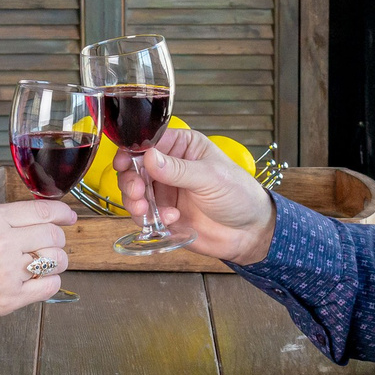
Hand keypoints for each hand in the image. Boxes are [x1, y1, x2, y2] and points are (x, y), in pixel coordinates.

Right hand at [0, 200, 76, 326]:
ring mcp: (9, 271)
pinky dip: (50, 282)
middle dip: (58, 239)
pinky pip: (50, 286)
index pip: (41, 211)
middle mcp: (3, 242)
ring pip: (56, 260)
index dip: (62, 213)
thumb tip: (37, 220)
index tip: (69, 217)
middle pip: (53, 235)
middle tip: (51, 244)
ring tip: (44, 263)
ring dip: (56, 261)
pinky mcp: (11, 298)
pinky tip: (39, 280)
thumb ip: (3, 221)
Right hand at [119, 128, 276, 262]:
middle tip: (137, 191)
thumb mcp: (210, 177)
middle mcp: (170, 167)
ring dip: (135, 201)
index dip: (133, 151)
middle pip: (135, 167)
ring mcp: (165, 191)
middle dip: (130, 180)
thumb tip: (149, 157)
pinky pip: (143, 214)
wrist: (249, 233)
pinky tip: (170, 220)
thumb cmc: (239, 195)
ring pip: (134, 192)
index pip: (149, 141)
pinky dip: (149, 218)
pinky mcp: (163, 214)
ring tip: (146, 209)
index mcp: (183, 147)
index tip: (124, 163)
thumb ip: (178, 169)